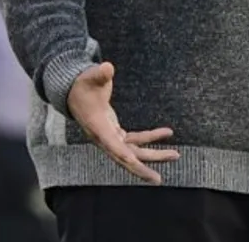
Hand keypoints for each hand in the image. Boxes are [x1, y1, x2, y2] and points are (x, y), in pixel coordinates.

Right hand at [66, 62, 178, 183]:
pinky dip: (150, 138)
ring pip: (133, 151)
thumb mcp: (89, 77)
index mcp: (98, 128)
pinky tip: (167, 132)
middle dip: (142, 167)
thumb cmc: (82, 85)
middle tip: (158, 180)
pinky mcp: (114, 133)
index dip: (127, 158)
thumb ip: (99, 74)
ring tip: (176, 155)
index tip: (140, 168)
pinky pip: (135, 140)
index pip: (114, 147)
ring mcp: (110, 137)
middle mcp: (104, 138)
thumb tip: (108, 67)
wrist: (72, 92)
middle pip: (125, 157)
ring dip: (153, 154)